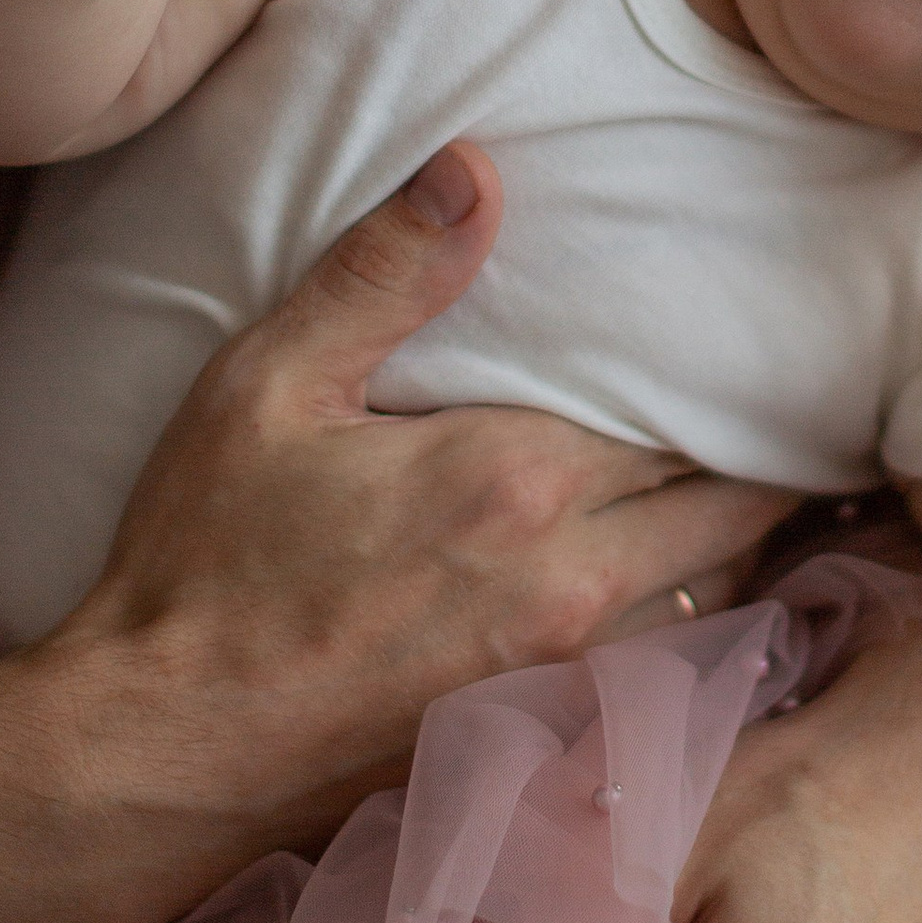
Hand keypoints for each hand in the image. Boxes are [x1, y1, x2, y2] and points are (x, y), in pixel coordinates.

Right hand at [47, 145, 795, 863]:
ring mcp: (563, 680)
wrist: (160, 754)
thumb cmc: (203, 563)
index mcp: (518, 479)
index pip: (680, 415)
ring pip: (711, 599)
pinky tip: (660, 603)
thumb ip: (383, 275)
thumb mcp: (268, 387)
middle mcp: (569, 583)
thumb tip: (474, 168)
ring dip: (724, 548)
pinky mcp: (540, 747)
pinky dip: (682, 634)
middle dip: (749, 463)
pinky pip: (663, 681)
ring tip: (721, 499)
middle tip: (761, 419)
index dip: (715, 384)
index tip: (736, 354)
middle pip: (728, 510)